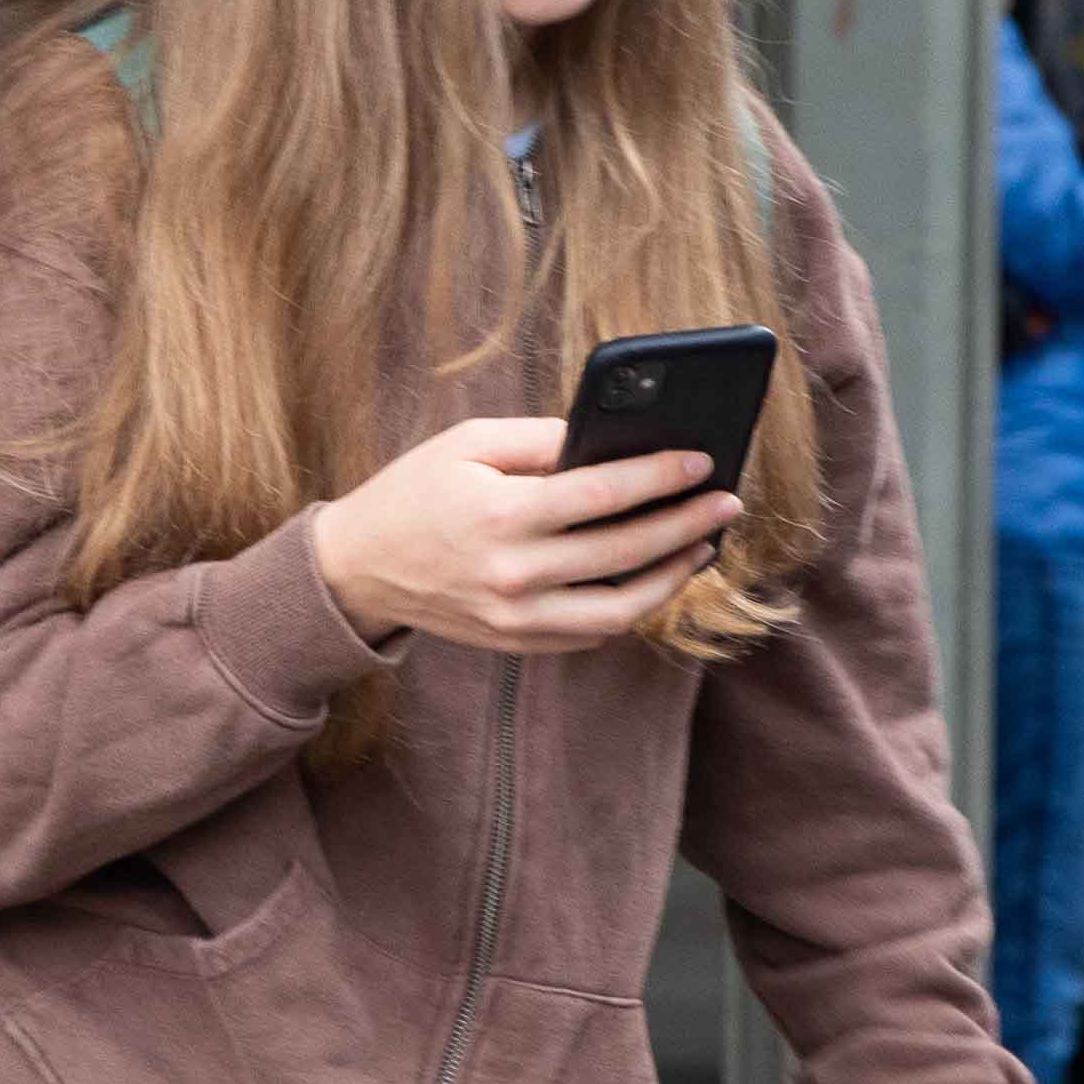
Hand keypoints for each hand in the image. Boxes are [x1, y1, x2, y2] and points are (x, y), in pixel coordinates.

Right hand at [306, 418, 736, 656]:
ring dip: (671, 578)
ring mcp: (516, 620)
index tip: (704, 460)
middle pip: (624, 555)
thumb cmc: (415, 491)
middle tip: (726, 501)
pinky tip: (656, 574)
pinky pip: (592, 633)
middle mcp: (513, 576)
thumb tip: (614, 440)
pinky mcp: (517, 643)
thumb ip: (542, 439)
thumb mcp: (468, 443)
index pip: (602, 496)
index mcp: (499, 516)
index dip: (660, 477)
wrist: (357, 568)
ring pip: (620, 611)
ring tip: (702, 544)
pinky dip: (631, 604)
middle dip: (685, 525)